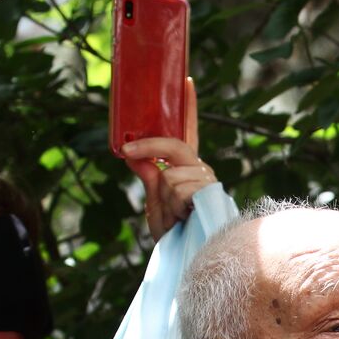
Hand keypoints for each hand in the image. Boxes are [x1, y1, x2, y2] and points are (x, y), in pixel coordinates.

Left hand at [124, 77, 217, 240]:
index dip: (188, 105)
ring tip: (174, 216)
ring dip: (164, 198)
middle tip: (128, 153)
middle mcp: (201, 169)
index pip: (188, 130)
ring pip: (171, 174)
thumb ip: (148, 179)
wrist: (190, 259)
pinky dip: (174, 205)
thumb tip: (135, 156)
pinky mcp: (210, 194)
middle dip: (147, 149)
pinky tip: (185, 217)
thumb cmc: (175, 235)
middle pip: (172, 146)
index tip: (187, 79)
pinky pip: (179, 188)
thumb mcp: (153, 204)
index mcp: (187, 167)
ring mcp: (207, 181)